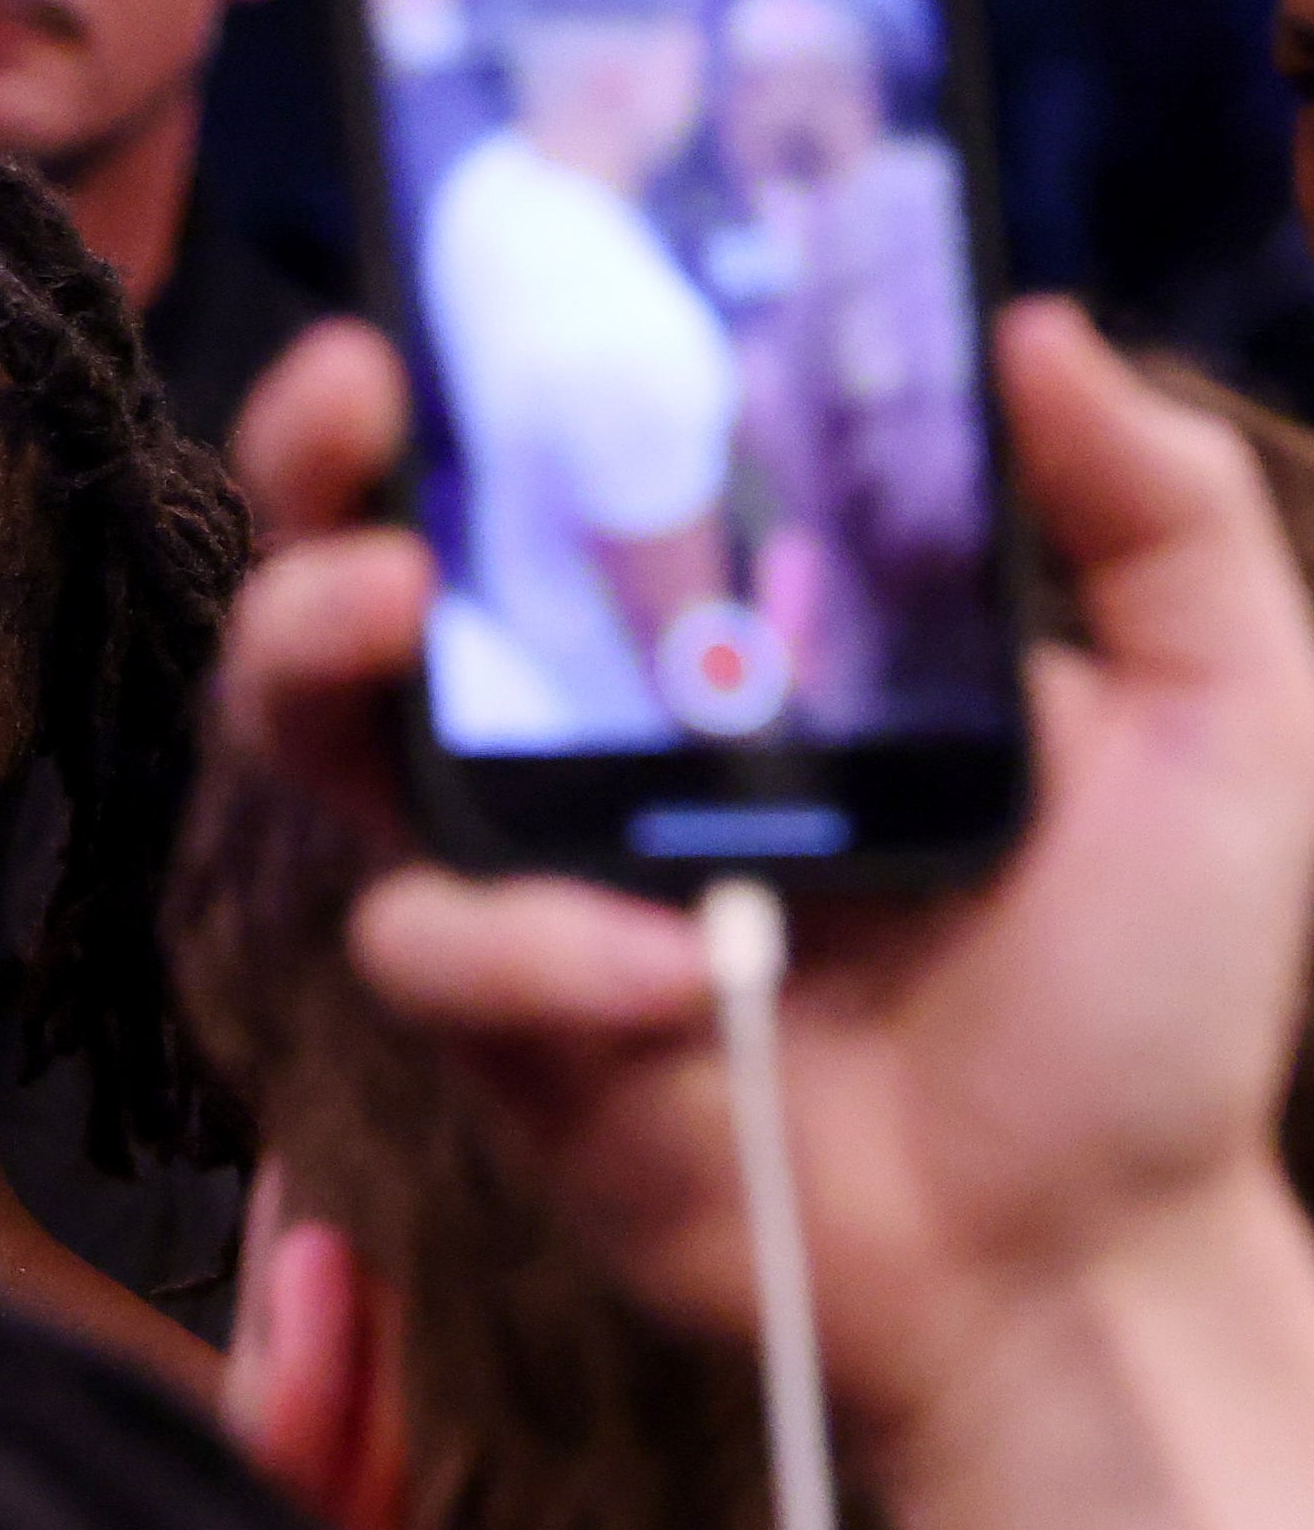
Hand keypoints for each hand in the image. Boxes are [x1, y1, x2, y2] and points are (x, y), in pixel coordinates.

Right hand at [217, 299, 1313, 1435]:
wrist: (1085, 1263)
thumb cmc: (1144, 1004)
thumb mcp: (1221, 718)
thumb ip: (1154, 518)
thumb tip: (1037, 326)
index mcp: (737, 637)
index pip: (570, 464)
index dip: (491, 358)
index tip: (482, 267)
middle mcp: (595, 735)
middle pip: (376, 555)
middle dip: (319, 456)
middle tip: (362, 396)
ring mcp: (527, 875)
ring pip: (311, 730)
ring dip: (308, 646)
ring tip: (381, 612)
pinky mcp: (496, 1025)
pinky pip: (422, 944)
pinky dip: (520, 948)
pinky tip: (661, 973)